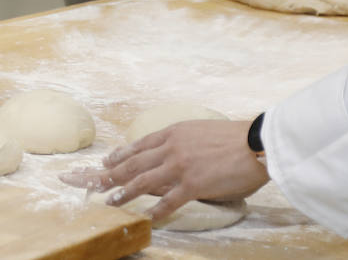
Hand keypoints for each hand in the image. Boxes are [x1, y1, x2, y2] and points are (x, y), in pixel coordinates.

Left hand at [60, 120, 268, 223]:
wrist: (255, 142)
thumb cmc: (233, 137)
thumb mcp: (199, 130)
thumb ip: (182, 141)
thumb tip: (172, 152)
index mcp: (173, 132)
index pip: (138, 145)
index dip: (119, 155)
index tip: (105, 162)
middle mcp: (171, 147)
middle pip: (133, 163)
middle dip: (110, 174)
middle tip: (92, 182)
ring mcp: (180, 166)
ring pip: (143, 181)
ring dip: (124, 192)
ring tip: (110, 201)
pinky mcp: (194, 184)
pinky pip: (169, 200)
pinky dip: (156, 210)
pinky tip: (146, 217)